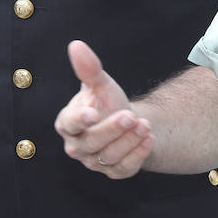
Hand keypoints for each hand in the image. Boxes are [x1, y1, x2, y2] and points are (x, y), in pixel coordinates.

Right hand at [55, 40, 153, 178]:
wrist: (127, 122)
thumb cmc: (106, 101)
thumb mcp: (99, 83)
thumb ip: (88, 68)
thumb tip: (76, 45)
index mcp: (68, 123)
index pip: (69, 123)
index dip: (79, 119)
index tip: (93, 113)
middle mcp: (77, 146)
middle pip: (91, 142)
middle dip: (112, 129)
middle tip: (130, 116)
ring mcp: (95, 162)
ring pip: (109, 156)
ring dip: (129, 141)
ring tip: (145, 125)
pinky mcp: (114, 171)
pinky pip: (124, 168)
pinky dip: (138, 154)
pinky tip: (149, 138)